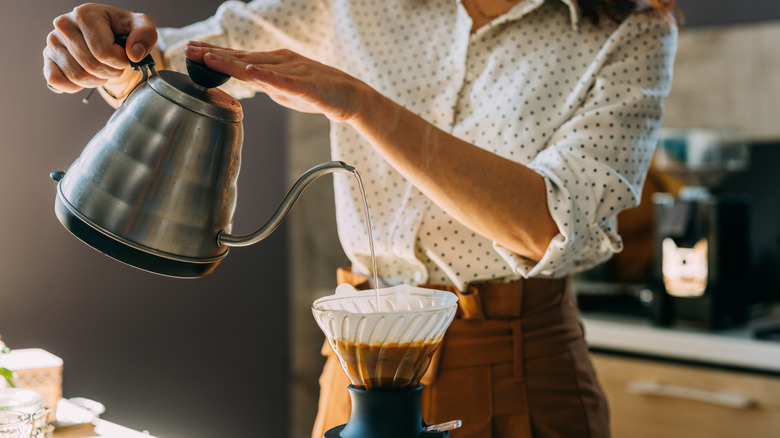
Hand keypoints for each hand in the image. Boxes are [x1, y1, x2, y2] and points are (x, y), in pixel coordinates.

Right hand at [43, 3, 156, 94]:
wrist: (108, 36)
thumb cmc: (124, 30)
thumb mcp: (142, 26)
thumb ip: (145, 35)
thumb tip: (134, 54)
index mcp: (86, 13)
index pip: (104, 52)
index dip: (120, 62)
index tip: (124, 55)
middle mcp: (64, 25)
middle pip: (91, 65)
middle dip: (110, 72)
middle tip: (115, 65)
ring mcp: (53, 42)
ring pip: (77, 76)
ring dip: (97, 80)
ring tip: (103, 68)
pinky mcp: (47, 58)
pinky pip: (57, 81)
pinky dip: (76, 86)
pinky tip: (87, 76)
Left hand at [184, 41, 370, 122]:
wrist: (352, 97)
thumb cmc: (321, 93)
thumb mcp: (287, 89)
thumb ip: (268, 84)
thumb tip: (249, 82)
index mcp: (275, 63)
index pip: (239, 57)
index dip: (214, 54)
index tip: (191, 51)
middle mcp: (280, 62)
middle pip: (241, 57)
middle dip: (213, 54)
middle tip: (187, 50)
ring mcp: (292, 72)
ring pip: (256, 65)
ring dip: (230, 61)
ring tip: (208, 57)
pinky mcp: (305, 85)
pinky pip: (283, 80)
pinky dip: (265, 75)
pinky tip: (249, 70)